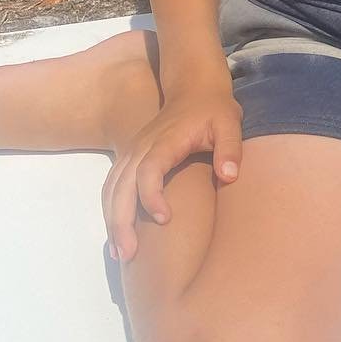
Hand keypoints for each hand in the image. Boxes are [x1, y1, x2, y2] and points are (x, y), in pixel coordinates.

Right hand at [102, 84, 241, 261]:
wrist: (194, 86)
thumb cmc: (214, 109)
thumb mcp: (229, 122)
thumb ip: (230, 149)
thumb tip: (229, 177)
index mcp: (165, 140)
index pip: (149, 170)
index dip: (151, 196)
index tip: (165, 220)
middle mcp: (141, 147)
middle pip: (121, 185)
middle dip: (121, 220)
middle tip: (129, 254)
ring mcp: (132, 152)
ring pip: (111, 189)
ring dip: (112, 221)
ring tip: (120, 254)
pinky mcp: (130, 158)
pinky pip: (112, 187)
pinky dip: (110, 211)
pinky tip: (117, 236)